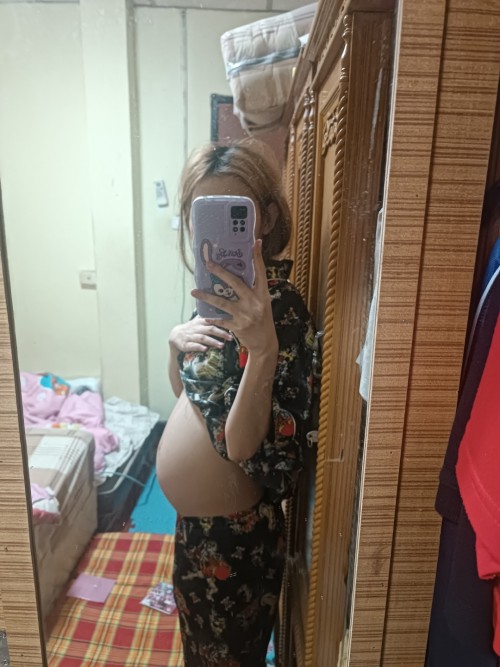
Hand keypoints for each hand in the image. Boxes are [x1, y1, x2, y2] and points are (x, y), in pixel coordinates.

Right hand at [169, 316, 232, 352]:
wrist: (174, 336)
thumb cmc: (191, 328)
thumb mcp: (198, 320)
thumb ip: (208, 317)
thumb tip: (222, 310)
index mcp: (200, 321)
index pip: (212, 320)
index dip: (222, 322)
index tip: (232, 325)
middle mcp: (196, 328)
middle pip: (210, 329)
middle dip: (221, 333)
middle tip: (230, 337)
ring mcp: (191, 336)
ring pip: (203, 338)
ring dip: (212, 341)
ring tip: (222, 345)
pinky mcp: (186, 345)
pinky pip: (193, 345)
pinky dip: (199, 347)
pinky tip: (206, 349)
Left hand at [191, 240, 277, 354]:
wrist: (265, 343)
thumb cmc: (262, 320)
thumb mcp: (262, 303)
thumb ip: (252, 291)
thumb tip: (236, 276)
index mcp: (263, 294)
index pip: (261, 272)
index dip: (258, 257)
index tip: (256, 242)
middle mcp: (255, 302)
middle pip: (235, 283)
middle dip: (220, 272)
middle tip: (208, 264)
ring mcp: (245, 315)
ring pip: (222, 302)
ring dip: (206, 296)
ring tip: (194, 291)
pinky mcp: (237, 326)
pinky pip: (220, 320)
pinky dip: (211, 318)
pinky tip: (203, 316)